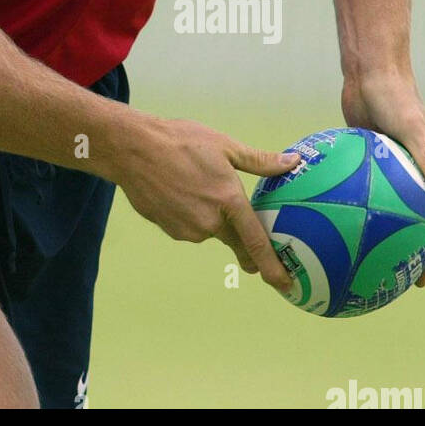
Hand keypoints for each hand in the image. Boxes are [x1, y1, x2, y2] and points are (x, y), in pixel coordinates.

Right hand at [115, 114, 301, 291]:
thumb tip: (292, 163)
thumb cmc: (180, 141)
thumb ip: (259, 161)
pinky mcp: (169, 230)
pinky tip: (178, 193)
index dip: (272, 267)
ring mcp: (188, 229)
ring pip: (209, 230)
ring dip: (210, 218)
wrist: (132, 149)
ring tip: (196, 187)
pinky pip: (188, 227)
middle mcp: (210, 222)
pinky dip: (189, 215)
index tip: (285, 285)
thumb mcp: (223, 145)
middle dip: (243, 245)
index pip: (256, 243)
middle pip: (234, 240)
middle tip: (249, 246)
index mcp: (229, 200)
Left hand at [341, 70, 424, 286]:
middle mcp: (418, 171)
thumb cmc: (395, 95)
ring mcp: (394, 167)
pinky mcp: (371, 159)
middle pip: (423, 218)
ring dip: (388, 233)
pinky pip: (367, 190)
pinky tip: (336, 223)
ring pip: (394, 208)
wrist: (371, 71)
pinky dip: (358, 207)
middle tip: (406, 276)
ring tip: (372, 259)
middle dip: (419, 249)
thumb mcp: (411, 125)